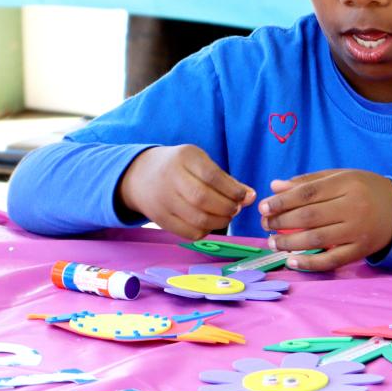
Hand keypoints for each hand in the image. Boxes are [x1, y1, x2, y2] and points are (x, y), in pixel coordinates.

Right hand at [118, 145, 255, 239]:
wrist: (140, 176)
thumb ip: (225, 179)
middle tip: (236, 208)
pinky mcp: (160, 219)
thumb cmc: (180, 167)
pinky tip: (210, 223)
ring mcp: (163, 200)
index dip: (233, 190)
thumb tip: (251, 197)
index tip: (245, 196)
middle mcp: (170, 177)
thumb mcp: (199, 162)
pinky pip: (189, 232)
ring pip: (198, 219)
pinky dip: (206, 231)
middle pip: (203, 199)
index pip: (212, 176)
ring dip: (220, 221)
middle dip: (227, 208)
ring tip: (226, 215)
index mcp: (184, 157)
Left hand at [258, 170, 391, 271]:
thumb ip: (308, 182)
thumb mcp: (340, 177)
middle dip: (281, 222)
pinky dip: (309, 263)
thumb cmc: (363, 190)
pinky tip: (292, 261)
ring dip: (289, 243)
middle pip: (309, 217)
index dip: (282, 201)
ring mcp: (358, 231)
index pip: (307, 194)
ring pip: (317, 240)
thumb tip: (274, 187)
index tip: (264, 207)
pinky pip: (331, 260)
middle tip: (265, 224)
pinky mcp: (360, 251)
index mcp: (347, 184)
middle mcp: (354, 207)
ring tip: (273, 242)